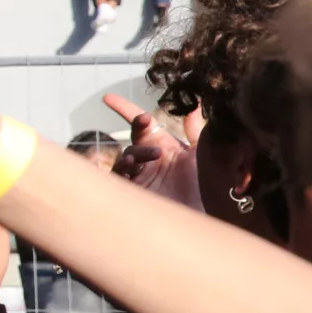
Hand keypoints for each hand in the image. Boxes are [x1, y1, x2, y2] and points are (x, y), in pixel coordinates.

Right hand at [103, 91, 203, 211]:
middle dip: (137, 126)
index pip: (140, 124)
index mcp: (161, 145)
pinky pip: (119, 177)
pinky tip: (131, 167)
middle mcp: (147, 158)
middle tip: (145, 121)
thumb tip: (194, 103)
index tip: (108, 98)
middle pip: (133, 137)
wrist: (203, 214)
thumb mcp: (200, 154)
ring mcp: (139, 175)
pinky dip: (122, 169)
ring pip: (127, 156)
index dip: (123, 109)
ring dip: (137, 153)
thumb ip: (195, 129)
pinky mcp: (133, 191)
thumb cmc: (203, 186)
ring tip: (154, 155)